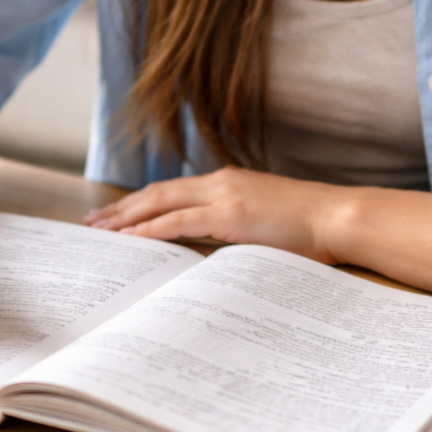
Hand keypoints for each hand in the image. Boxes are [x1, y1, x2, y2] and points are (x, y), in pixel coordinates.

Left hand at [84, 166, 345, 262]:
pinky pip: (179, 222)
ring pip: (161, 203)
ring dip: (127, 217)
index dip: (141, 202)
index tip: (116, 214)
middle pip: (158, 192)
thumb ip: (235, 228)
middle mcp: (220, 182)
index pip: (173, 191)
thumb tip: (211, 249)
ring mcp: (224, 195)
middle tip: (93, 222)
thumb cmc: (310, 226)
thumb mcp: (265, 222)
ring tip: (101, 230)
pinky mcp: (229, 213)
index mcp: (228, 183)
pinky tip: (131, 239)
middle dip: (123, 208)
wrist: (338, 217)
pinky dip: (151, 229)